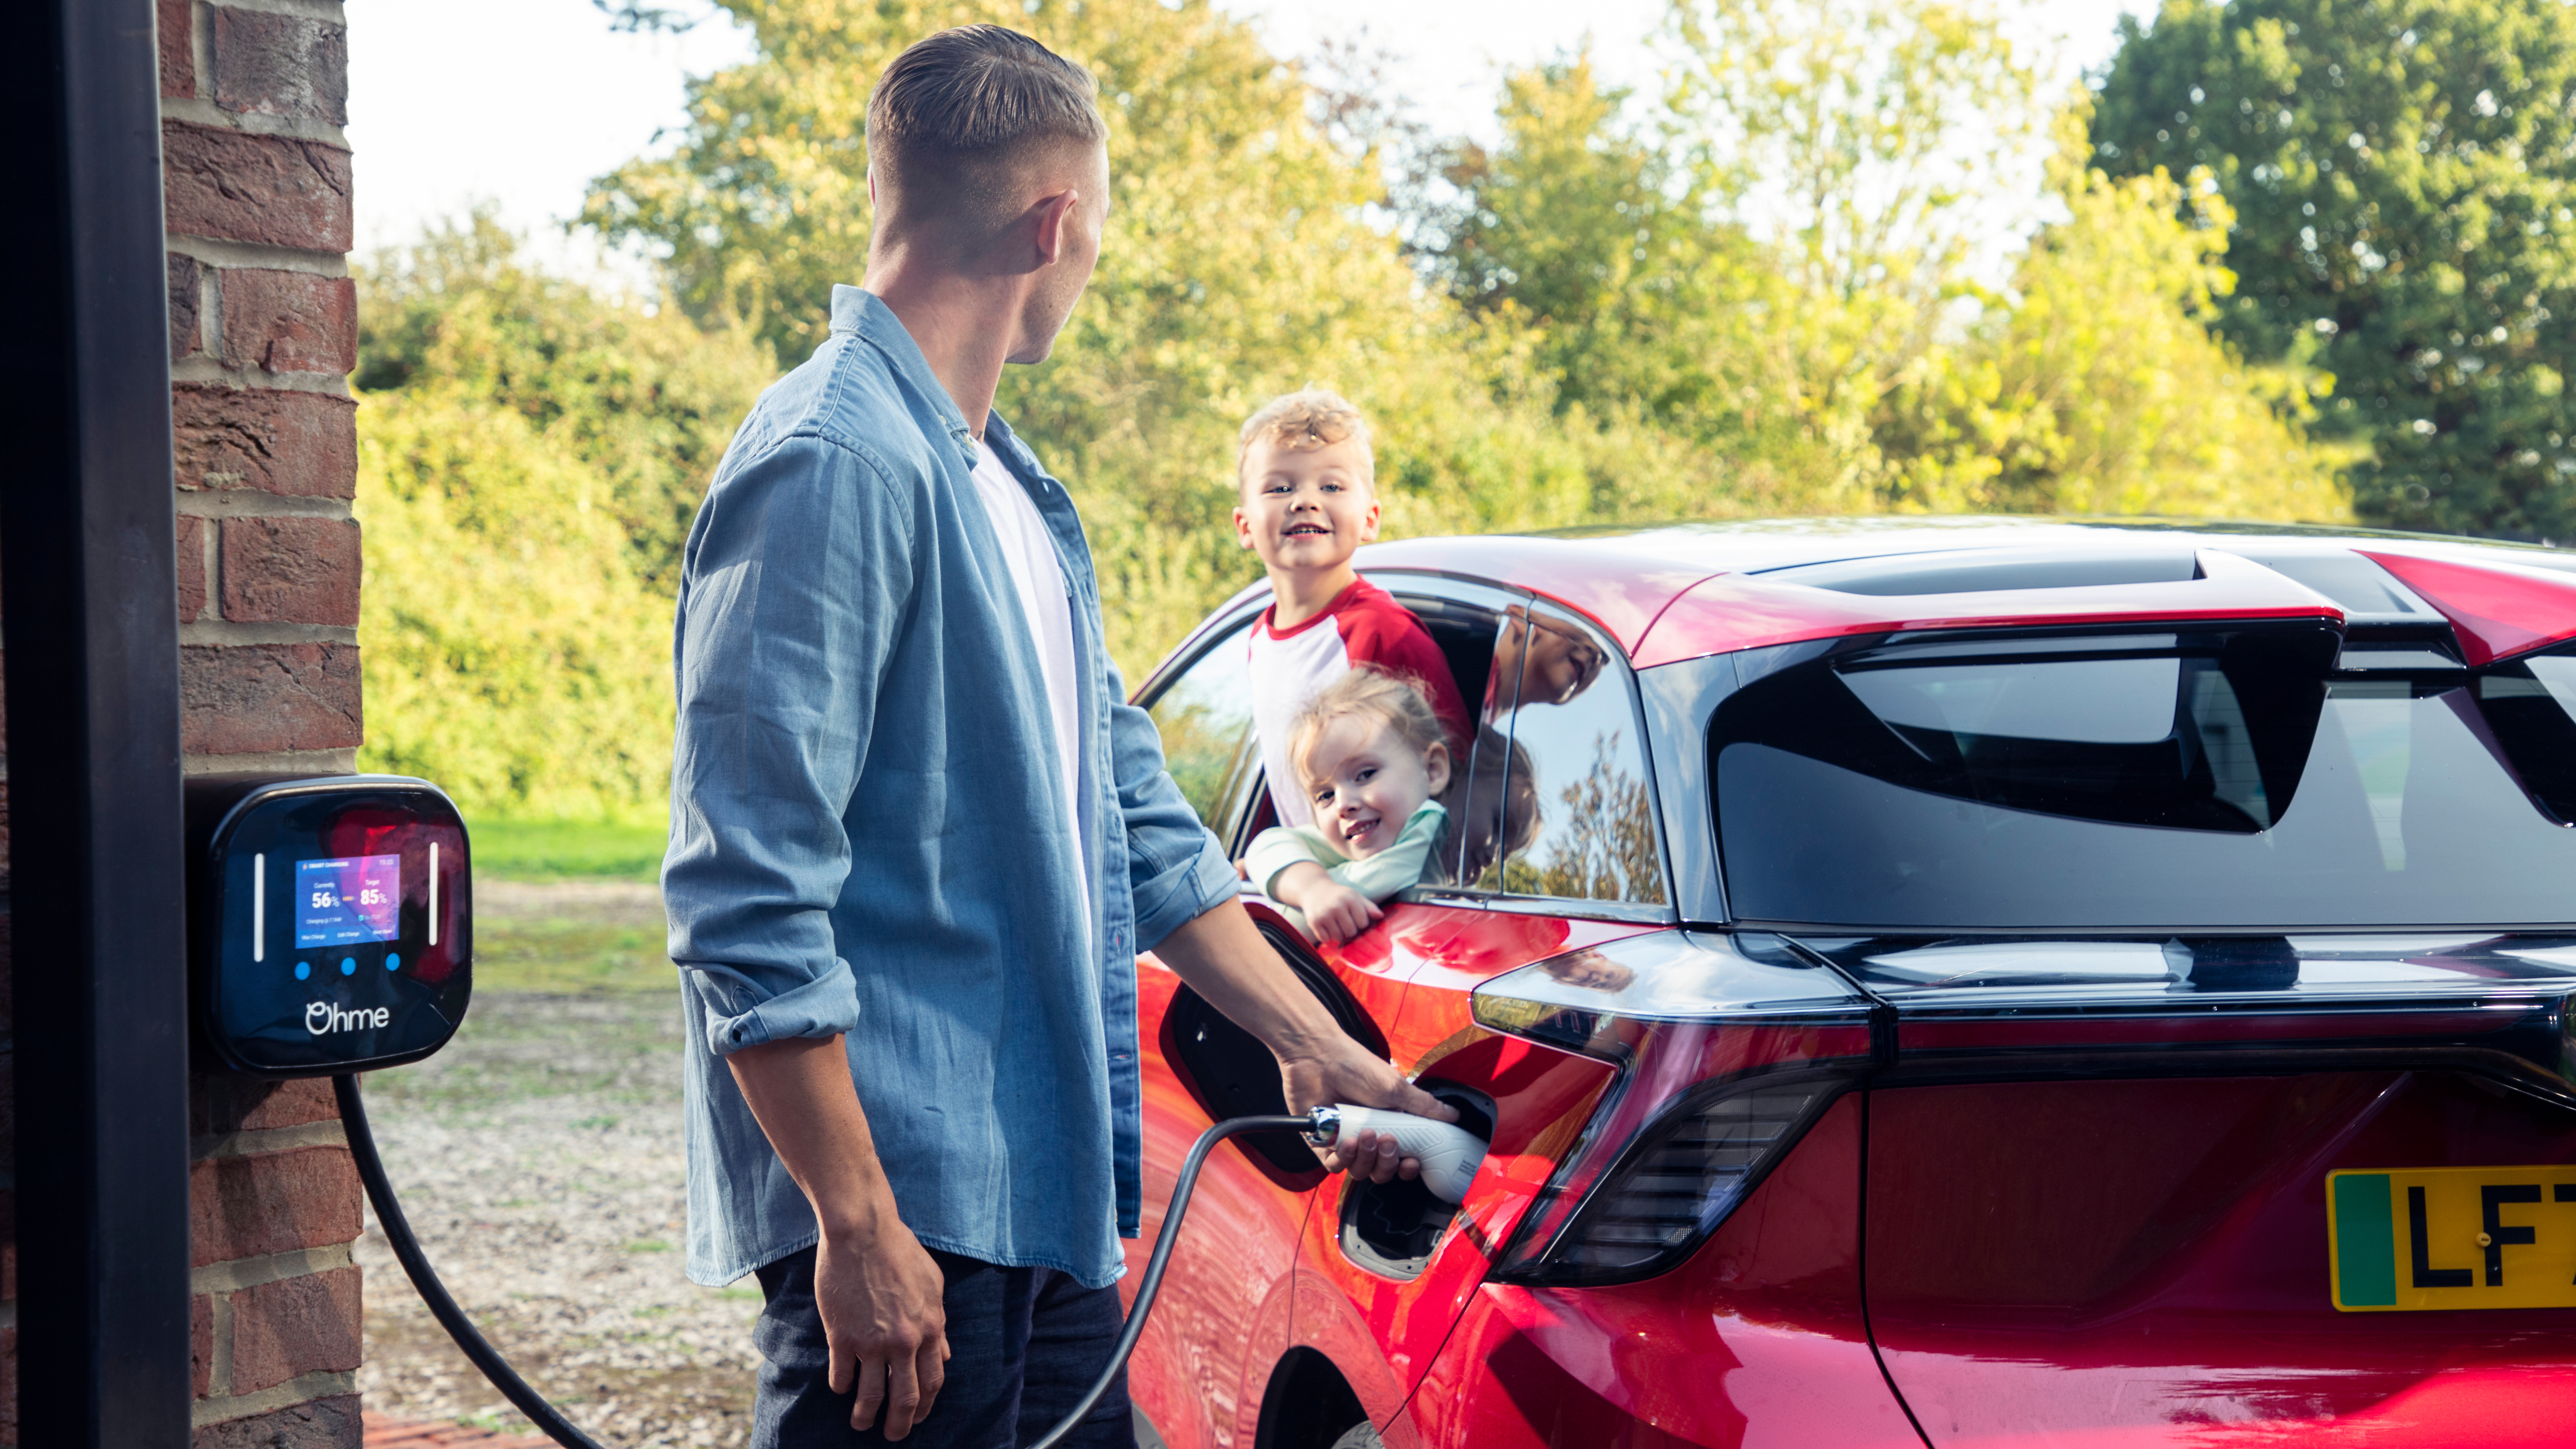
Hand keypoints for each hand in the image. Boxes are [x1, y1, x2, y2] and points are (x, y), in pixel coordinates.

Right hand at [817, 1212, 949, 1439]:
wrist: (863, 1232)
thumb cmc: (900, 1251)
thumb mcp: (933, 1285)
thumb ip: (939, 1324)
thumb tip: (945, 1355)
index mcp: (930, 1328)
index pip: (933, 1381)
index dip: (926, 1404)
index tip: (918, 1416)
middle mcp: (904, 1342)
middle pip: (905, 1397)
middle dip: (901, 1423)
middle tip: (894, 1435)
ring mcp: (871, 1342)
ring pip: (870, 1395)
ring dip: (866, 1416)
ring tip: (861, 1424)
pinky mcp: (841, 1337)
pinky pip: (841, 1375)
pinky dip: (841, 1387)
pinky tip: (841, 1389)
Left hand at [1279, 1037, 1457, 1184]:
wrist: (1317, 1056)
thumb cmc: (1356, 1066)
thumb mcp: (1396, 1087)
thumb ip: (1424, 1106)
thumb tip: (1454, 1114)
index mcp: (1389, 1125)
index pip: (1402, 1159)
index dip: (1408, 1167)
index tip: (1412, 1161)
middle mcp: (1368, 1136)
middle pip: (1383, 1170)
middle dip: (1387, 1162)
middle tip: (1387, 1139)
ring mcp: (1344, 1141)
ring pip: (1360, 1171)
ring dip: (1365, 1157)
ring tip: (1363, 1133)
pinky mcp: (1322, 1144)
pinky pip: (1335, 1166)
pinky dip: (1342, 1158)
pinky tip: (1344, 1140)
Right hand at [1300, 880, 1382, 942]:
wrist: (1314, 889)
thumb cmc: (1339, 895)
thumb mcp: (1354, 896)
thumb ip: (1369, 907)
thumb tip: (1381, 916)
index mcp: (1350, 899)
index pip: (1363, 923)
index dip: (1361, 923)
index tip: (1356, 919)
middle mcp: (1337, 906)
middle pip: (1351, 932)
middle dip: (1350, 930)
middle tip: (1345, 923)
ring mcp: (1324, 914)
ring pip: (1338, 937)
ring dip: (1339, 934)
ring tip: (1336, 924)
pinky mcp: (1314, 922)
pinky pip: (1326, 939)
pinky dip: (1327, 936)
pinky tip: (1326, 926)